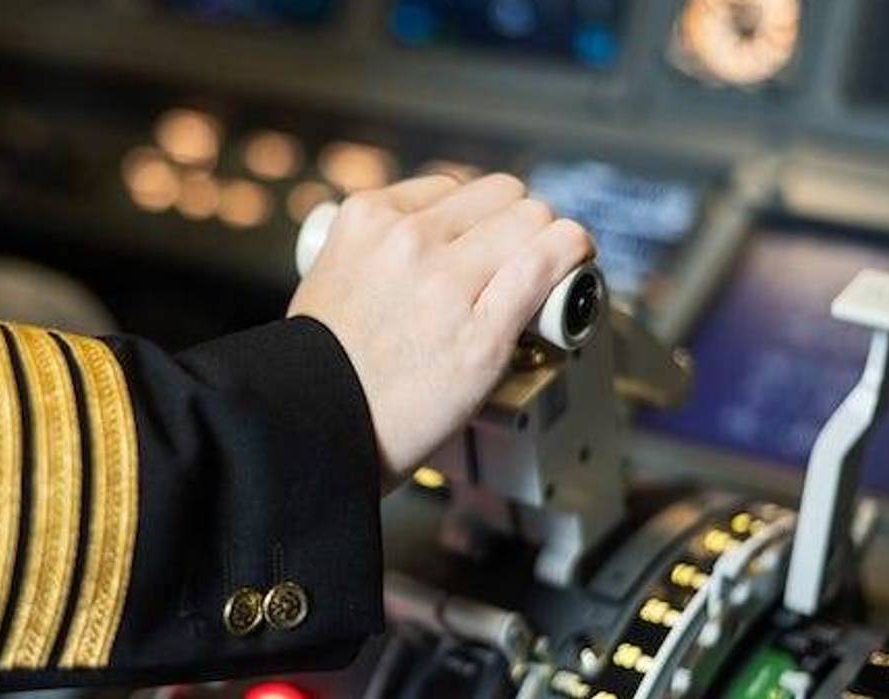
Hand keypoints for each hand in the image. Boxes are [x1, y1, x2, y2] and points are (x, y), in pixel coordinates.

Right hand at [288, 173, 593, 487]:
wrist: (313, 432)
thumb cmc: (318, 369)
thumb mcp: (328, 276)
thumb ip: (375, 249)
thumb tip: (428, 242)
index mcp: (367, 219)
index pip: (453, 187)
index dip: (475, 217)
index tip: (483, 242)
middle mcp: (408, 240)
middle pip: (503, 195)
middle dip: (517, 223)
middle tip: (519, 256)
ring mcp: (447, 284)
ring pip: (534, 221)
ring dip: (549, 241)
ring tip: (549, 266)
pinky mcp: (483, 333)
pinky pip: (548, 265)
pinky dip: (571, 258)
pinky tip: (575, 265)